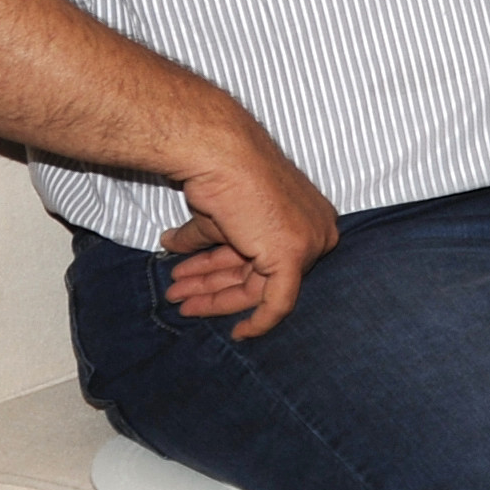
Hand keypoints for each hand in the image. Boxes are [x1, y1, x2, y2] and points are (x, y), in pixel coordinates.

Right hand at [157, 136, 341, 339]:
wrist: (221, 155)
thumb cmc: (222, 177)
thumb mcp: (217, 218)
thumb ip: (204, 238)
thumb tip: (173, 244)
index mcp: (307, 219)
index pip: (265, 259)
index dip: (225, 274)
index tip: (198, 287)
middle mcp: (316, 231)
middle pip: (259, 274)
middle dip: (213, 286)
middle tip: (178, 294)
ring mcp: (309, 244)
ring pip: (258, 287)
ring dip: (213, 295)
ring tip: (176, 297)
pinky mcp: (293, 257)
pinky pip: (279, 303)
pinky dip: (259, 322)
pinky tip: (240, 333)